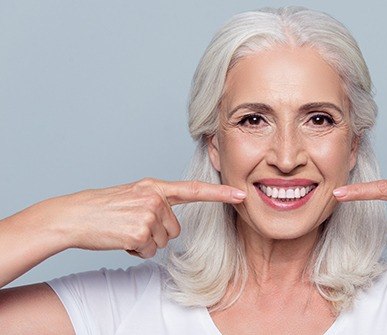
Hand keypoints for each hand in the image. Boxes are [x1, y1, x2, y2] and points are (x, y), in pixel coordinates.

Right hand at [46, 178, 245, 257]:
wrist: (75, 216)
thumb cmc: (104, 208)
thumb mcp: (134, 195)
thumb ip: (157, 201)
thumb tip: (172, 222)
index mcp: (155, 187)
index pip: (194, 190)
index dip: (220, 194)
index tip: (241, 195)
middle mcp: (155, 198)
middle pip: (175, 228)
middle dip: (157, 233)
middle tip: (132, 225)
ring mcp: (149, 214)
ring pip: (163, 241)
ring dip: (146, 242)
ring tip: (125, 230)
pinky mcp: (141, 232)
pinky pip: (150, 251)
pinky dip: (136, 251)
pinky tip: (121, 239)